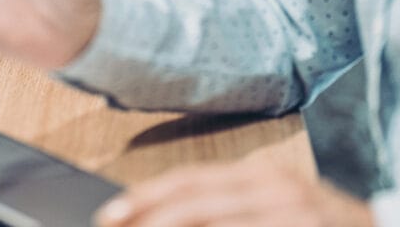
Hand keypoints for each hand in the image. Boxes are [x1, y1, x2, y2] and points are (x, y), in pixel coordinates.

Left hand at [95, 162, 374, 226]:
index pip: (188, 182)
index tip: (109, 216)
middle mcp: (272, 189)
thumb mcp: (274, 209)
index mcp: (260, 178)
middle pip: (193, 200)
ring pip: (213, 221)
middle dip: (147, 218)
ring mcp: (290, 212)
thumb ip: (229, 212)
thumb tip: (167, 218)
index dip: (145, 198)